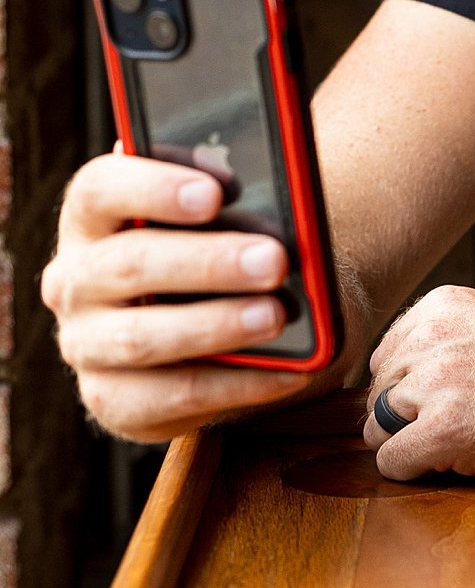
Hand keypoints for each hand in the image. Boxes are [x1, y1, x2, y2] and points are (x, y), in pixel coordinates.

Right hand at [43, 151, 312, 440]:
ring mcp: (85, 344)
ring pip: (142, 337)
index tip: (215, 194)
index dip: (155, 188)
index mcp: (91, 216)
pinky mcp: (112, 400)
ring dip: (216, 326)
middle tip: (274, 260)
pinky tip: (287, 372)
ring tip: (276, 316)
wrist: (197, 333)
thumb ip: (230, 196)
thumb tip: (273, 194)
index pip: (100, 189)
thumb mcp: (213, 216)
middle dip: (208, 262)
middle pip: (130, 263)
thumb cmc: (208, 250)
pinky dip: (236, 384)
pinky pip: (172, 395)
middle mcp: (75, 279)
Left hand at [362, 286, 474, 482]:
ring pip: (378, 428)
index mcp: (443, 305)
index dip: (412, 386)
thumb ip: (453, 337)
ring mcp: (434, 382)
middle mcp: (430, 336)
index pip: (387, 354)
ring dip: (412, 442)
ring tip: (465, 443)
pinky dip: (416, 472)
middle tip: (460, 425)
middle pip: (379, 392)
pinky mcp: (442, 429)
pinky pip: (393, 462)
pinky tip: (457, 464)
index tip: (448, 399)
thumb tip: (408, 371)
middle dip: (407, 415)